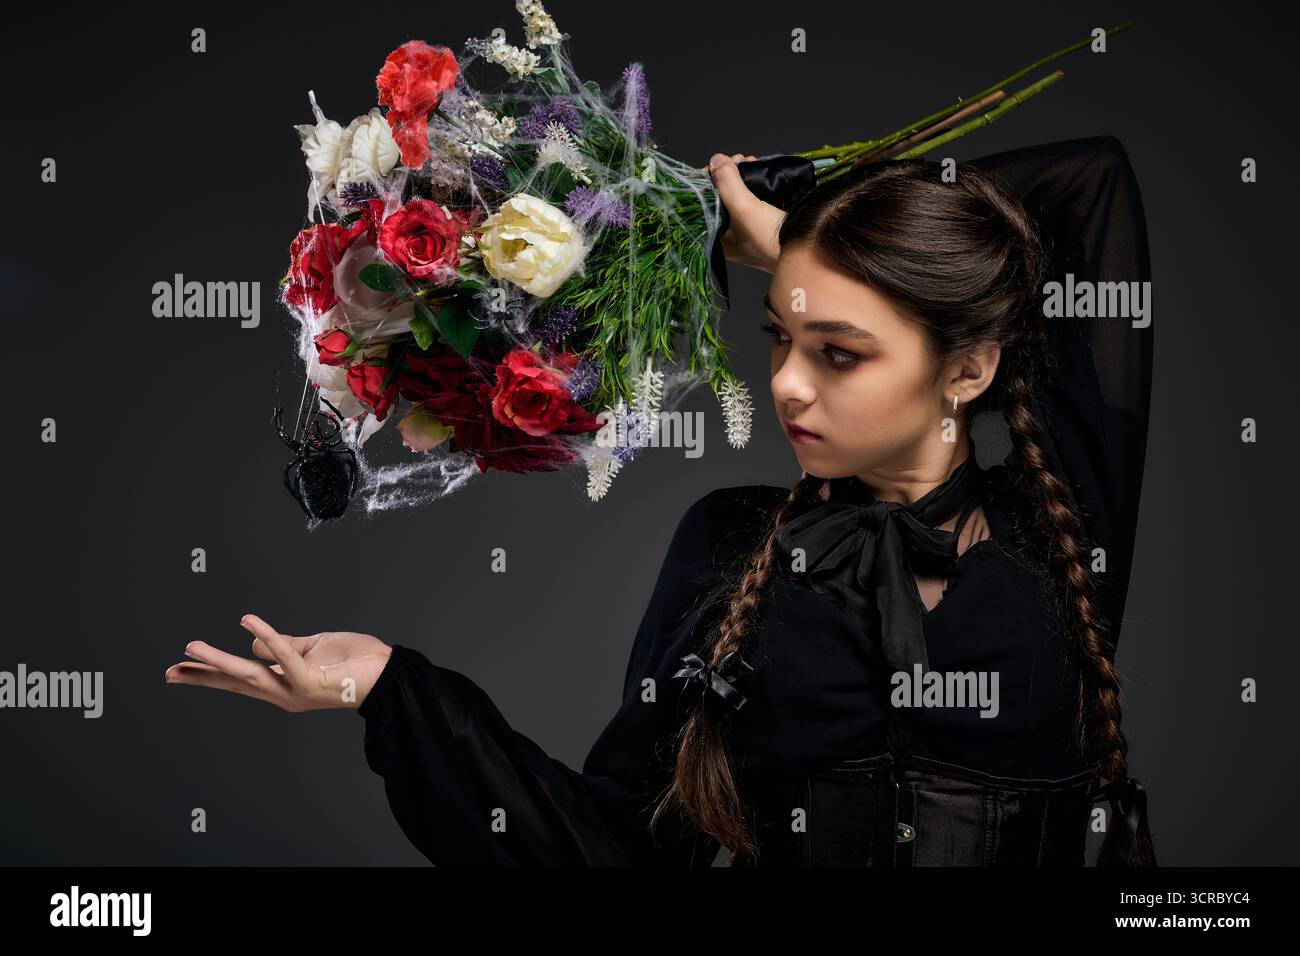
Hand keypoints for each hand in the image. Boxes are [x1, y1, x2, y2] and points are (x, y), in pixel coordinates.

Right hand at [164, 614, 392, 712]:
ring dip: (220, 660)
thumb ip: (283, 646)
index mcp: (283, 685)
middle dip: (202, 676)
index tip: (178, 670)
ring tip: (192, 648)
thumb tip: (253, 644)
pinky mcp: (312, 683)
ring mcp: (297, 691)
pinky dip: (268, 639)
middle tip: (170, 670)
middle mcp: (285, 693)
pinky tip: (248, 624)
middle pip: (235, 683)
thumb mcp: (313, 648)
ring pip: (251, 675)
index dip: (209, 674)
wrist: (389, 673)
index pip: (239, 679)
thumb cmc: (355, 661)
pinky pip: (285, 657)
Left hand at [708, 152, 783, 273]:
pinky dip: (755, 184)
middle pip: (719, 197)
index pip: (701, 203)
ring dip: (742, 176)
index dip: (708, 179)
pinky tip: (762, 173)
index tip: (720, 163)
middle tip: (740, 160)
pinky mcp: (764, 224)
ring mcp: (746, 231)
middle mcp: (728, 236)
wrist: (806, 253)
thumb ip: (727, 183)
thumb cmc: (770, 239)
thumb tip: (716, 160)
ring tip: (752, 162)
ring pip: (736, 196)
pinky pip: (752, 200)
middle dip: (728, 174)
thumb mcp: (744, 208)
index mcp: (716, 238)